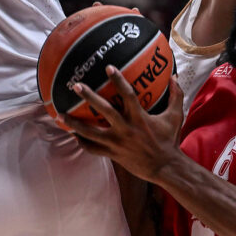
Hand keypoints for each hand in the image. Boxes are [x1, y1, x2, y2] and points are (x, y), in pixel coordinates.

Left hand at [62, 67, 184, 182]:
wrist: (166, 167)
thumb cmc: (170, 141)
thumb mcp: (176, 116)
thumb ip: (176, 96)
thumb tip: (174, 77)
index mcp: (140, 118)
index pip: (128, 94)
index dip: (118, 80)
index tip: (108, 67)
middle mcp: (126, 129)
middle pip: (104, 110)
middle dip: (89, 97)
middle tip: (76, 86)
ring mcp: (117, 143)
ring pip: (91, 133)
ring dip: (74, 124)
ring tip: (60, 115)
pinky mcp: (113, 154)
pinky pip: (93, 149)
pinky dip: (82, 142)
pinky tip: (73, 135)